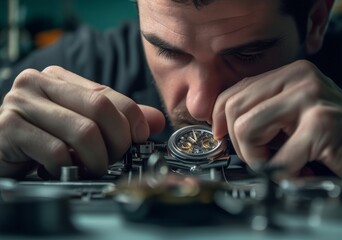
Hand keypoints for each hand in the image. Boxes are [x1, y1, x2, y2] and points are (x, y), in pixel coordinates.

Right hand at [0, 66, 164, 177]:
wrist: (0, 154)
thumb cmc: (41, 141)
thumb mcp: (81, 124)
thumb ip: (117, 120)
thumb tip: (155, 121)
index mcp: (59, 79)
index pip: (109, 94)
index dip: (132, 119)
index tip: (140, 138)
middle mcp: (38, 83)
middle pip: (100, 108)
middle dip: (117, 141)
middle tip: (113, 158)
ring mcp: (21, 103)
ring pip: (84, 132)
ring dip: (96, 159)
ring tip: (91, 168)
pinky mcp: (9, 128)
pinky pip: (58, 152)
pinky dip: (69, 168)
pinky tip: (64, 170)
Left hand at [212, 60, 341, 177]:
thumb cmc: (339, 137)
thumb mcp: (295, 117)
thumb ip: (265, 113)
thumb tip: (222, 125)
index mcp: (291, 73)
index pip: (234, 91)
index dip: (220, 119)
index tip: (223, 138)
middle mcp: (299, 78)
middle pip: (233, 107)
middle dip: (239, 143)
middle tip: (262, 158)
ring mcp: (310, 97)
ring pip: (246, 128)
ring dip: (257, 158)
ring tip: (282, 165)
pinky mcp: (321, 123)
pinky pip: (275, 158)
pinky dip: (283, 174)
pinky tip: (301, 172)